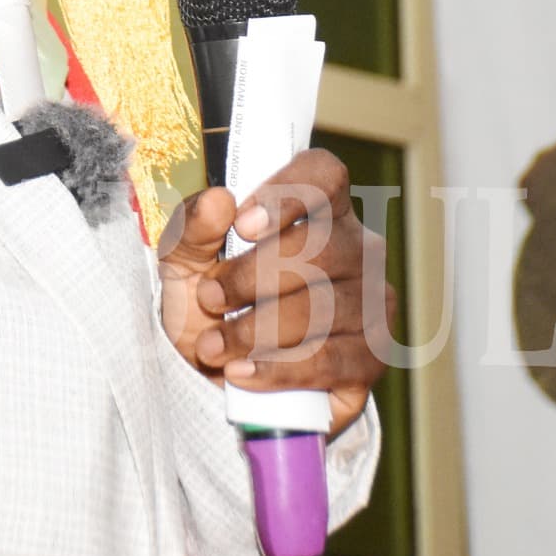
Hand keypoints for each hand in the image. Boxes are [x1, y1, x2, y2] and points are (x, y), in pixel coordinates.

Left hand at [156, 148, 392, 435]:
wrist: (215, 379)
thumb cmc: (209, 307)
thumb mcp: (184, 263)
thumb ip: (192, 228)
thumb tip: (218, 200)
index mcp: (319, 210)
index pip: (326, 176)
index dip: (288, 194)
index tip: (242, 226)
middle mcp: (358, 248)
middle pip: (320, 247)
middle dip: (252, 277)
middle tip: (210, 298)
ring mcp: (372, 302)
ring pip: (323, 307)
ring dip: (255, 330)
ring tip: (213, 347)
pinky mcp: (370, 357)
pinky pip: (330, 360)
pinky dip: (278, 369)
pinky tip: (243, 373)